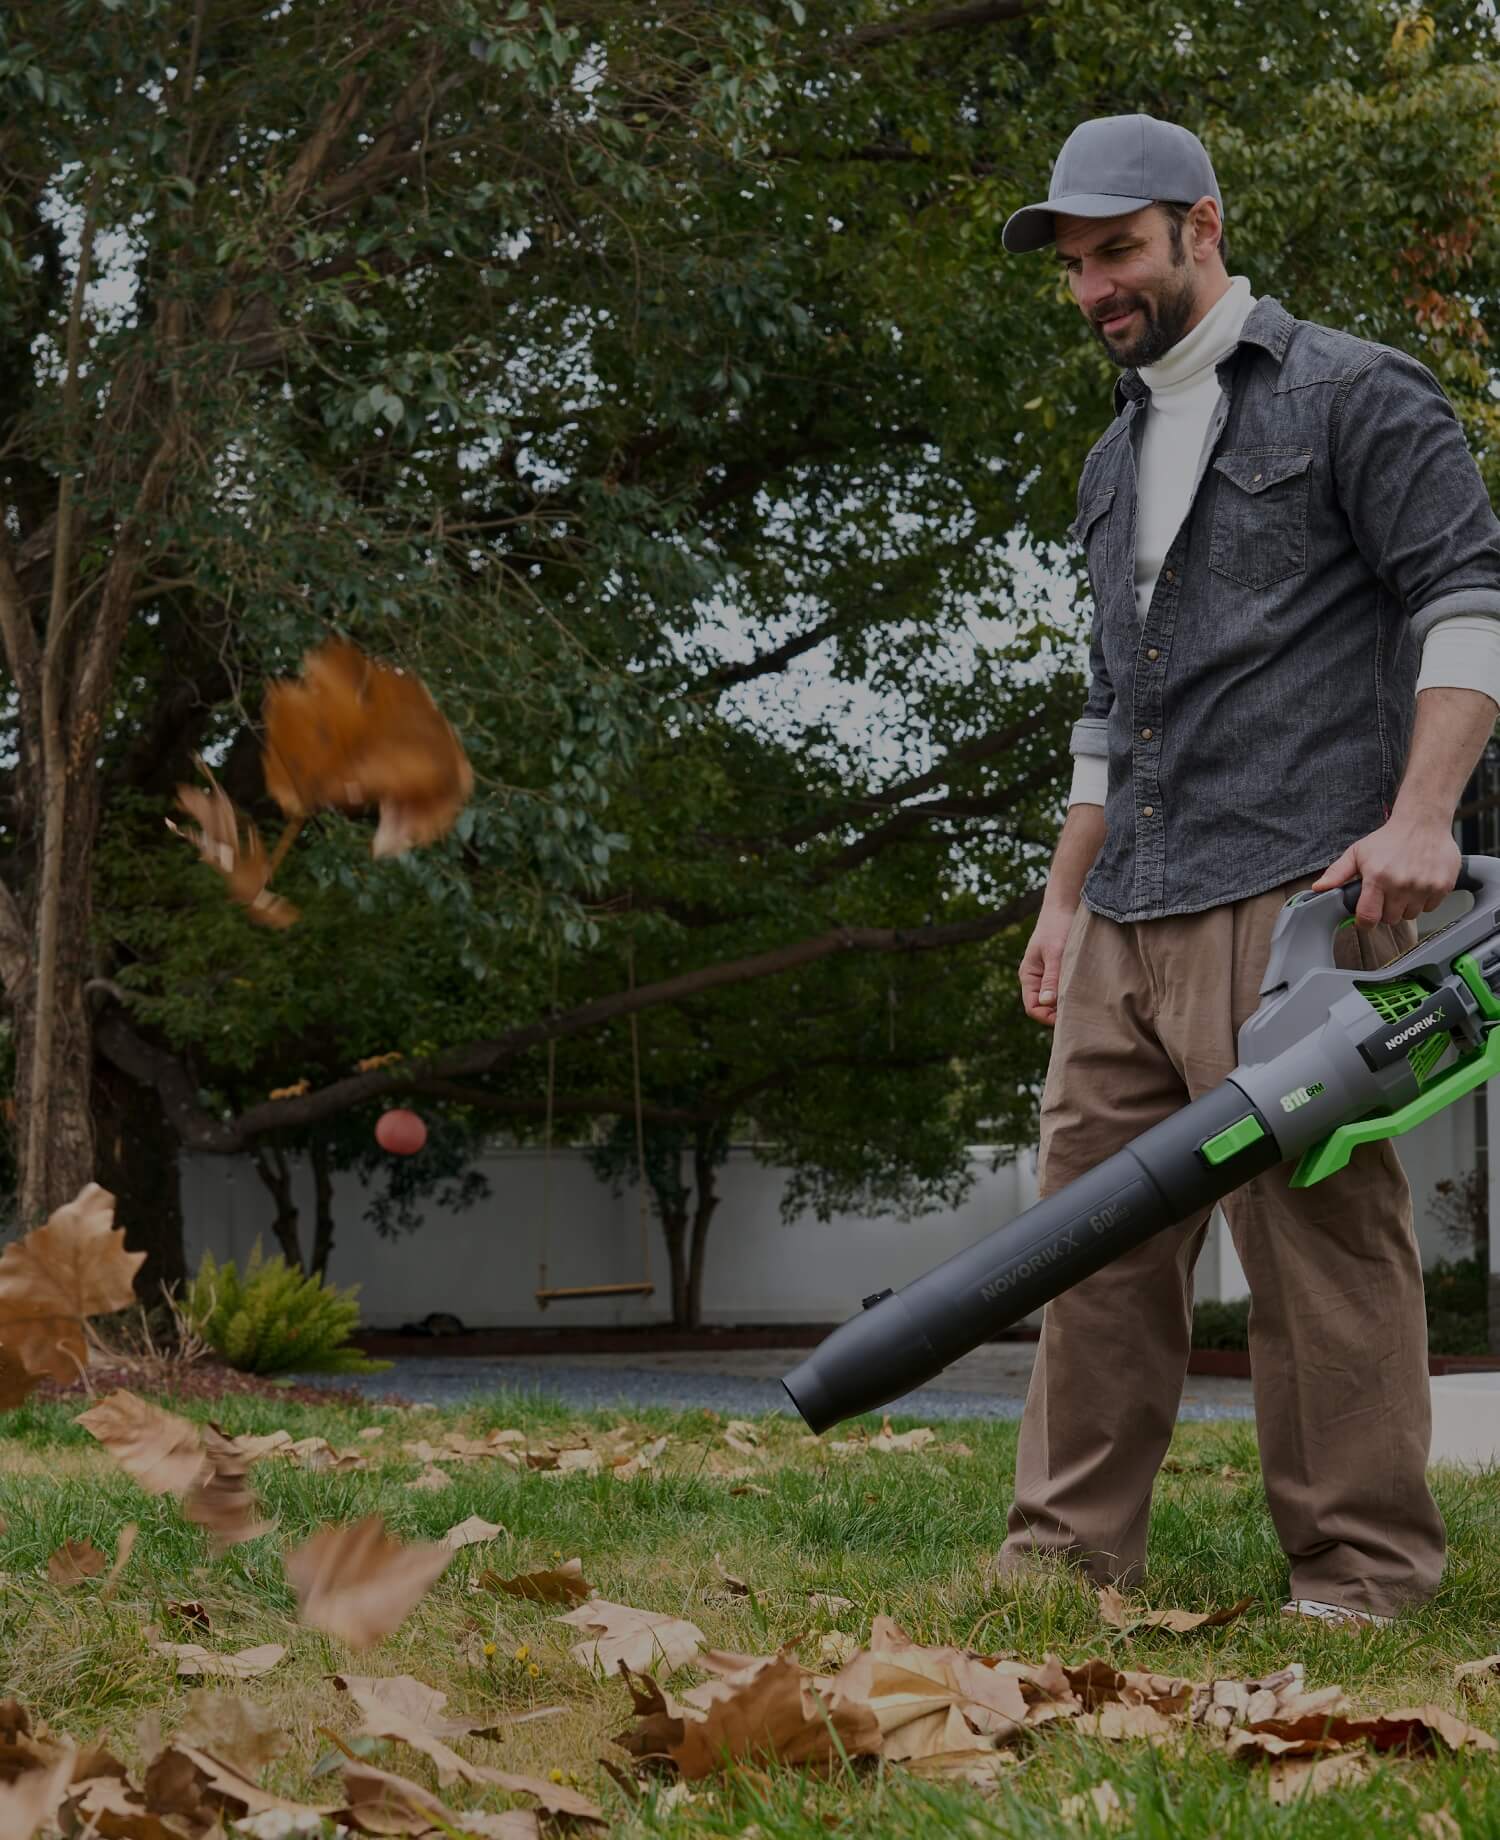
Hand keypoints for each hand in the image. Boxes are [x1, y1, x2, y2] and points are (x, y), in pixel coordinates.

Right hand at [1020, 902, 1077, 1026]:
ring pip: (1056, 1000)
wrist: (1066, 906)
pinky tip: (1087, 992)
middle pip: (1044, 1008)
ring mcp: (1049, 976)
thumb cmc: (1058, 927)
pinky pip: (1065, 989)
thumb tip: (1047, 1003)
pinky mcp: (1062, 971)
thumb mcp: (1055, 953)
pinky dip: (1074, 993)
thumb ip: (1052, 978)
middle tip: (1081, 1013)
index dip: (1047, 1017)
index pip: (1033, 1007)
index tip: (1068, 1016)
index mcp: (1029, 976)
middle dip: (1059, 1014)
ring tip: (1086, 1003)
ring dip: (1068, 1003)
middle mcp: (1037, 979)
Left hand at [1308, 812, 1460, 928]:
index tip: (1365, 920)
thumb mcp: (1357, 852)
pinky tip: (1419, 884)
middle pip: (1390, 919)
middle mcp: (1401, 884)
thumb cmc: (1389, 838)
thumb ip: (1337, 873)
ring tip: (1403, 887)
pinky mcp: (1442, 886)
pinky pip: (1430, 908)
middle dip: (1386, 911)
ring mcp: (1424, 886)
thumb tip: (1319, 888)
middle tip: (1386, 895)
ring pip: (1411, 915)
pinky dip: (1424, 900)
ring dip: (1405, 906)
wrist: (1423, 822)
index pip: (1369, 917)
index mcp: (1378, 877)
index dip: (1365, 923)